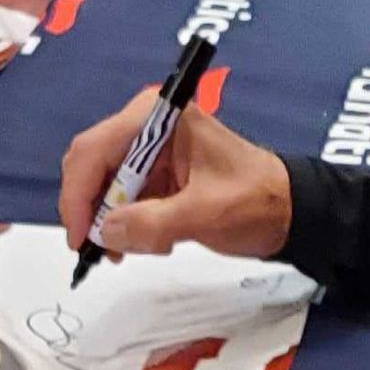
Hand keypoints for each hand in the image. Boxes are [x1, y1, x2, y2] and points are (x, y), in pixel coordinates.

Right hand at [58, 88, 292, 259]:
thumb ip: (152, 223)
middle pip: (92, 167)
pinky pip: (122, 200)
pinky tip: (152, 243)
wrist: (291, 211)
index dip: (78, 195)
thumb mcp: (205, 213)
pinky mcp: (156, 175)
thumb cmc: (256, 201)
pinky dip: (127, 225)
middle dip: (95, 211)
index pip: (94, 149)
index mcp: (158, 117)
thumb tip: (105, 232)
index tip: (82, 238)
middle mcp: (147, 126)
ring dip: (113, 223)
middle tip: (105, 251)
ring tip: (143, 248)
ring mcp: (150, 152)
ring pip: (103, 187)